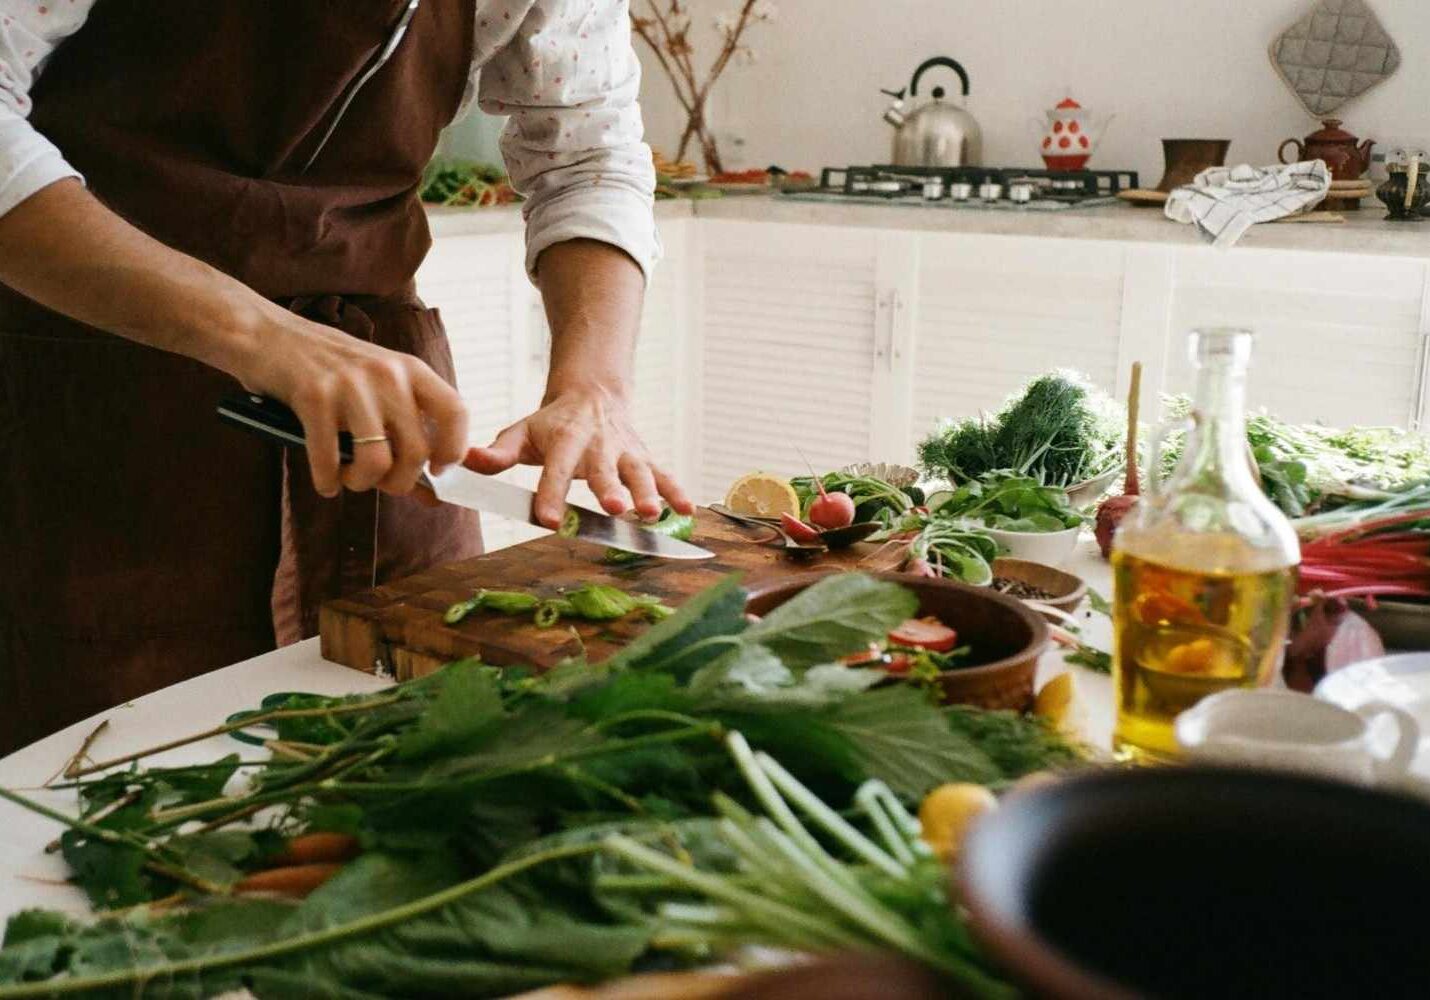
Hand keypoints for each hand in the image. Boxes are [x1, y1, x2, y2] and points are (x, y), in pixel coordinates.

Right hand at [237, 307, 467, 498]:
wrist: (268, 335)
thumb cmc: (328, 369)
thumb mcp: (376, 387)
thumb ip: (405, 432)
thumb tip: (433, 495)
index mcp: (410, 369)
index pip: (456, 413)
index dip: (453, 450)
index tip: (436, 471)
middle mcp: (387, 374)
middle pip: (417, 451)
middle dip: (399, 482)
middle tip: (380, 482)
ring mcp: (351, 384)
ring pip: (377, 461)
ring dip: (362, 483)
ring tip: (349, 478)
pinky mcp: (314, 396)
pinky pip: (329, 460)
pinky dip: (327, 481)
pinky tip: (325, 480)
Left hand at [465, 384, 693, 527]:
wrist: (593, 393)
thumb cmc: (552, 422)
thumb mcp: (522, 431)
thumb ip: (498, 452)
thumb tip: (467, 462)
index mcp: (564, 440)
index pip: (555, 470)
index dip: (551, 494)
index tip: (548, 520)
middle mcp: (598, 445)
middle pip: (604, 470)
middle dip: (610, 489)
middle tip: (615, 508)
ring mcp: (625, 451)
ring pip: (640, 471)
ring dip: (648, 492)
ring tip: (651, 514)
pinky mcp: (645, 457)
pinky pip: (664, 474)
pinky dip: (677, 491)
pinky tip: (688, 512)